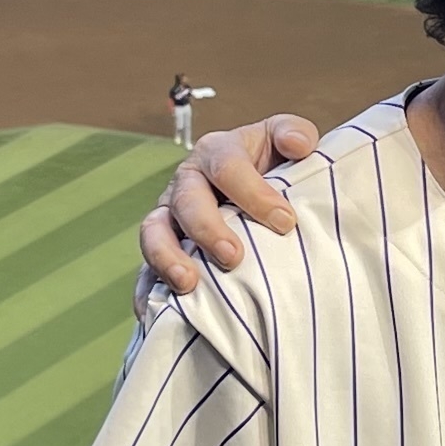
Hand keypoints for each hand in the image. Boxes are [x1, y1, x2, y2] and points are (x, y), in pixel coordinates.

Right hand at [136, 117, 321, 292]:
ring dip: (167, 258)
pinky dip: (146, 291)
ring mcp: (169, 216)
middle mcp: (187, 181)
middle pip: (187, 201)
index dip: (254, 194)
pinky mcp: (161, 249)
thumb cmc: (272, 166)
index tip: (286, 223)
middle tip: (233, 257)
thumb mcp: (284, 140)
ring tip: (188, 284)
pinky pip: (144, 270)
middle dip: (208, 229)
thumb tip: (300, 146)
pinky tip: (153, 312)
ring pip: (154, 232)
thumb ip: (295, 133)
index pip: (228, 167)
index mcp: (217, 152)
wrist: (255, 193)